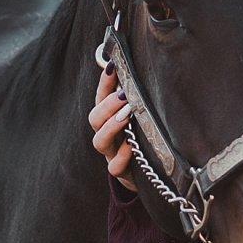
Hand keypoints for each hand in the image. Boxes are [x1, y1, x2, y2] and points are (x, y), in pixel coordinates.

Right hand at [88, 65, 135, 190]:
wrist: (148, 175)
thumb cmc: (144, 140)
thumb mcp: (141, 118)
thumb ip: (139, 98)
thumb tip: (142, 71)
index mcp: (109, 119)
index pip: (101, 97)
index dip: (104, 82)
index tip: (112, 66)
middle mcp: (107, 135)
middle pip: (95, 118)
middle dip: (107, 105)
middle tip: (123, 94)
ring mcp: (112, 154)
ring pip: (99, 141)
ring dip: (111, 126)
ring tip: (126, 116)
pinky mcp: (122, 173)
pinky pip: (115, 167)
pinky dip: (122, 155)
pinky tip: (132, 145)